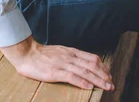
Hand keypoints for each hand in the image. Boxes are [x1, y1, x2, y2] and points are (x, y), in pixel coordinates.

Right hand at [0, 34, 114, 90]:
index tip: (109, 75)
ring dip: (97, 80)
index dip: (103, 67)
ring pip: (85, 71)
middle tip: (112, 84)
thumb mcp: (60, 52)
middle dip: (104, 75)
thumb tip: (83, 65)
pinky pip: (71, 76)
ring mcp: (63, 64)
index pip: (92, 58)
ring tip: (106, 86)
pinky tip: (89, 87)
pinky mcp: (55, 72)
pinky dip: (82, 82)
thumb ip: (71, 57)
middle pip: (91, 65)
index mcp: (71, 52)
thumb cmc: (42, 55)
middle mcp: (70, 56)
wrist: (27, 53)